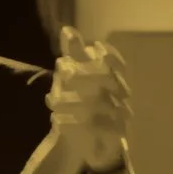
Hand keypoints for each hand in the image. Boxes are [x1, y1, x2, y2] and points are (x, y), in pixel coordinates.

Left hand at [48, 26, 129, 173]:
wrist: (91, 144)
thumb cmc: (85, 105)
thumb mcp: (75, 78)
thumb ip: (74, 54)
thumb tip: (67, 29)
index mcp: (114, 78)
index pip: (115, 61)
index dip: (106, 53)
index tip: (89, 48)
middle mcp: (121, 95)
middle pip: (108, 80)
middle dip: (84, 74)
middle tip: (61, 72)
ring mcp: (120, 115)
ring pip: (100, 105)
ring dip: (73, 102)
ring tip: (52, 103)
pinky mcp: (113, 137)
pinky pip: (95, 129)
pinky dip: (74, 125)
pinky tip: (56, 122)